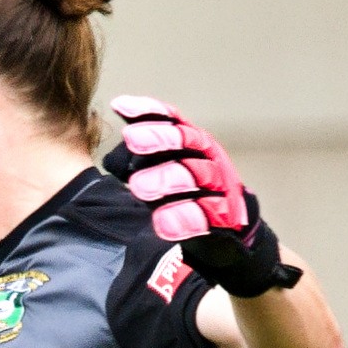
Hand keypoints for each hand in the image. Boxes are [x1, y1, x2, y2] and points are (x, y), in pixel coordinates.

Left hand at [103, 97, 299, 296]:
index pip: (174, 122)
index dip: (150, 112)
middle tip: (131, 139)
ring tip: (138, 187)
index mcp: (195, 148)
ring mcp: (220, 189)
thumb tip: (115, 137)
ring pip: (197, 176)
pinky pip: (205, 216)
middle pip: (187, 143)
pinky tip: (162, 222)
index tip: (121, 107)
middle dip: (160, 138)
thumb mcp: (168, 174)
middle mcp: (210, 162)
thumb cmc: (192, 201)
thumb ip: (146, 157)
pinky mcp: (225, 220)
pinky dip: (184, 218)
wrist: (232, 240)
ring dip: (168, 178)